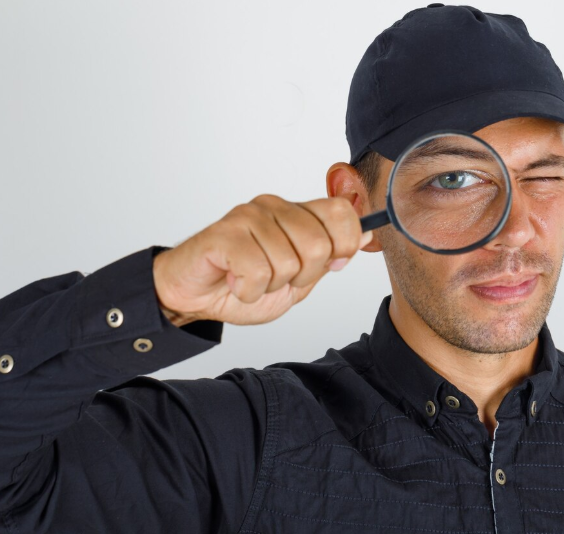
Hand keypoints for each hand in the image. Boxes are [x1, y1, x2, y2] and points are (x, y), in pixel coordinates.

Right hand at [152, 194, 370, 325]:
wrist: (195, 296)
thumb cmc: (243, 283)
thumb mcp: (299, 277)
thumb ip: (331, 256)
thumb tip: (367, 234)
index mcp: (297, 213)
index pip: (342, 212)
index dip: (345, 245)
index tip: (329, 265)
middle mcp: (273, 206)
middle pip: (320, 245)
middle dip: (302, 277)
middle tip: (276, 279)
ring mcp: (248, 216)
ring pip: (287, 263)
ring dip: (270, 286)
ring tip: (250, 279)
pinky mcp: (223, 233)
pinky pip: (257, 271)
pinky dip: (248, 290)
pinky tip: (234, 281)